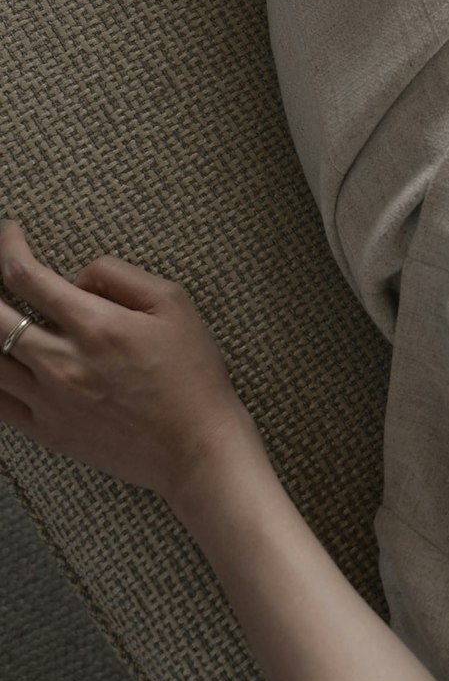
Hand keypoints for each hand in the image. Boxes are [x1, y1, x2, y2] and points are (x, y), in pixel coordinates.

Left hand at [0, 218, 256, 503]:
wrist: (197, 446)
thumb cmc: (192, 373)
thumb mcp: (172, 302)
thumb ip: (118, 276)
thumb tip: (75, 277)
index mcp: (94, 325)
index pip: (26, 276)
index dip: (9, 248)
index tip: (11, 234)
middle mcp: (63, 363)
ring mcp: (50, 402)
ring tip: (1, 315)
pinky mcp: (49, 432)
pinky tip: (3, 362)